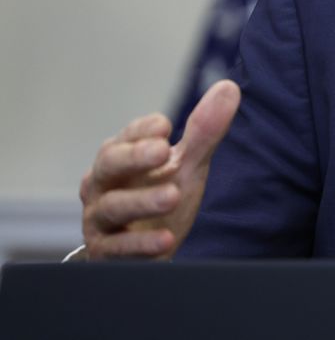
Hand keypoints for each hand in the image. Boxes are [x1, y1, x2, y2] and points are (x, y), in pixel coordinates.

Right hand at [80, 80, 239, 259]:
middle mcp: (102, 185)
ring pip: (112, 206)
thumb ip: (204, 131)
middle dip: (134, 156)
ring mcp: (100, 220)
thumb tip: (229, 87)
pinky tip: (166, 241)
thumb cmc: (160, 195)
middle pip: (108, 164)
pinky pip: (117, 248)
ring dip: (142, 201)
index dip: (142, 130)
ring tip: (173, 196)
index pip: (125, 136)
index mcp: (120, 158)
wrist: (145, 250)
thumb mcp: (186, 165)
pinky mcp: (106, 253)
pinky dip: (140, 244)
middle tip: (163, 150)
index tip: (165, 125)